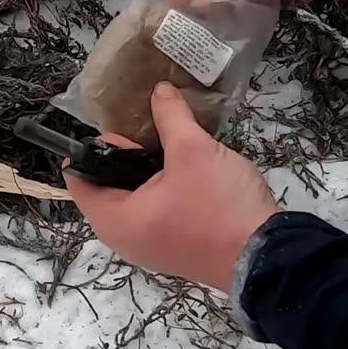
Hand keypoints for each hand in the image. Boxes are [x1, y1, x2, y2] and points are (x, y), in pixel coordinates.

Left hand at [63, 82, 278, 293]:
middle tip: (151, 137)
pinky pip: (155, 214)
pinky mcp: (175, 250)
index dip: (92, 150)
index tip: (122, 131)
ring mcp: (150, 248)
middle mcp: (124, 239)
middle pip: (105, 188)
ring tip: (171, 148)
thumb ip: (171, 117)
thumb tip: (160, 90)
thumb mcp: (193, 150)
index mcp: (114, 220)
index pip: (78, 180)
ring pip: (133, 200)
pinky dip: (163, 192)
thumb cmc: (219, 205)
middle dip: (124, 158)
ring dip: (147, 174)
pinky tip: (186, 171)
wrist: (268, 258)